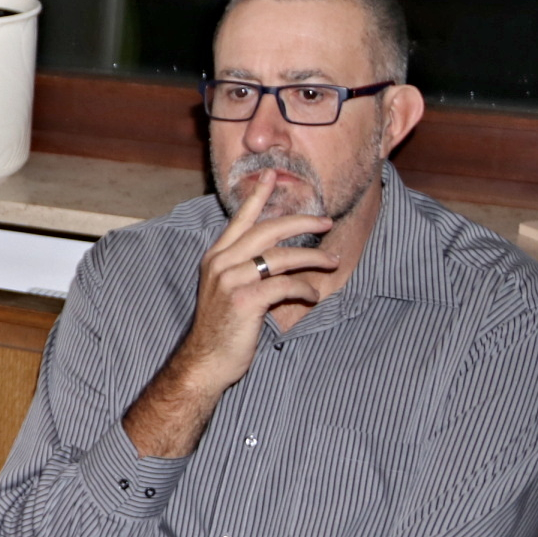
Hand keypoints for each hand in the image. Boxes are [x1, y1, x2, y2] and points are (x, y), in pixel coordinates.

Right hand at [123, 171, 337, 458]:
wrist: (205, 362)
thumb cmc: (221, 330)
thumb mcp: (229, 291)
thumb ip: (248, 270)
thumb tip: (284, 261)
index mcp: (216, 257)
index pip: (240, 219)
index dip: (258, 195)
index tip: (271, 174)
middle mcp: (221, 263)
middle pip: (267, 230)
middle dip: (301, 221)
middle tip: (324, 221)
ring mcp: (231, 280)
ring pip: (281, 256)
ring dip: (313, 258)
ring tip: (332, 262)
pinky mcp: (245, 299)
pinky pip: (286, 285)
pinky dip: (305, 289)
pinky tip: (313, 295)